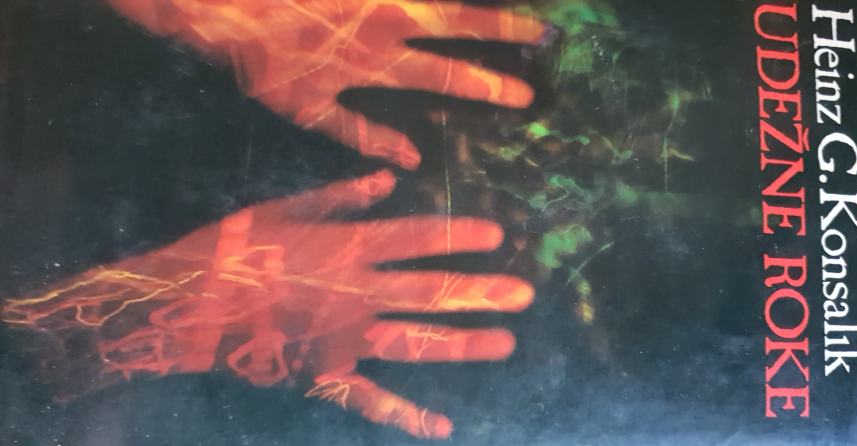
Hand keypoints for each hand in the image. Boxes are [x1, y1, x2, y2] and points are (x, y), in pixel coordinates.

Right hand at [2, 170, 533, 438]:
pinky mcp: (328, 375)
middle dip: (482, 292)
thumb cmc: (233, 249)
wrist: (187, 306)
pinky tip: (443, 425)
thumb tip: (392, 179)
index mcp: (348, 248)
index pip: (419, 239)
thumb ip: (341, 194)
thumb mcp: (284, 207)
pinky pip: (374, 400)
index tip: (498, 234)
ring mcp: (346, 340)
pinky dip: (408, 416)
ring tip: (505, 342)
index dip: (461, 236)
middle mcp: (358, 295)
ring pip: (416, 342)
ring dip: (463, 343)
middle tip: (525, 293)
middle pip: (431, 293)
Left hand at [106, 0, 545, 168]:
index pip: (447, 77)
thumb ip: (363, 135)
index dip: (488, 87)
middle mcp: (388, 21)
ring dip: (484, 7)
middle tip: (546, 37)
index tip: (526, 98)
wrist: (226, 1)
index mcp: (379, 62)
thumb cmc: (263, 59)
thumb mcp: (308, 109)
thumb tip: (411, 157)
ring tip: (522, 12)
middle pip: (458, 25)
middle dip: (505, 33)